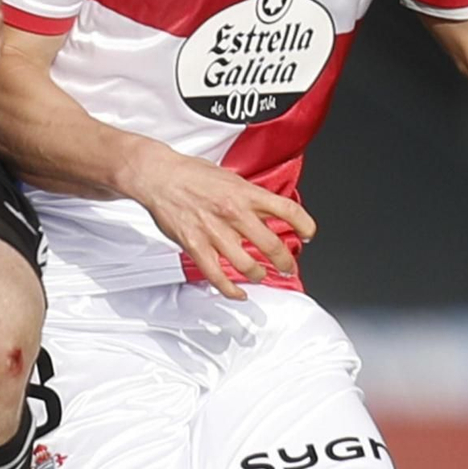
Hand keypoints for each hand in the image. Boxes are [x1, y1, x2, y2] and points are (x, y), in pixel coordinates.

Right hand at [125, 144, 315, 299]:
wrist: (159, 176)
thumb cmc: (190, 174)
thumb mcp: (229, 177)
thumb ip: (248, 195)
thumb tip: (265, 209)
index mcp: (246, 193)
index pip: (287, 210)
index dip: (304, 225)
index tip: (308, 234)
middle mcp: (234, 213)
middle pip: (272, 245)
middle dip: (285, 262)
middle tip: (287, 266)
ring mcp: (215, 231)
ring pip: (247, 266)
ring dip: (259, 275)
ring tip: (260, 276)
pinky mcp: (196, 246)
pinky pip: (217, 276)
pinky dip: (231, 290)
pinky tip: (238, 293)